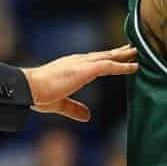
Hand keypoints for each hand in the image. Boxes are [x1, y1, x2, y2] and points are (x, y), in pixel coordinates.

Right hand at [24, 47, 138, 121]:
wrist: (28, 88)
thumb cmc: (38, 94)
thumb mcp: (60, 103)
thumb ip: (74, 108)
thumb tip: (87, 116)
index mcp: (71, 66)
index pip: (93, 60)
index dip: (106, 59)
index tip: (117, 56)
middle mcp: (77, 61)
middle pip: (103, 55)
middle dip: (118, 52)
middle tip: (133, 49)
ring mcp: (81, 64)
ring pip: (108, 57)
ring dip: (124, 56)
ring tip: (138, 53)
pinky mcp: (85, 70)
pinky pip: (109, 66)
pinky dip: (123, 67)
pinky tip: (134, 67)